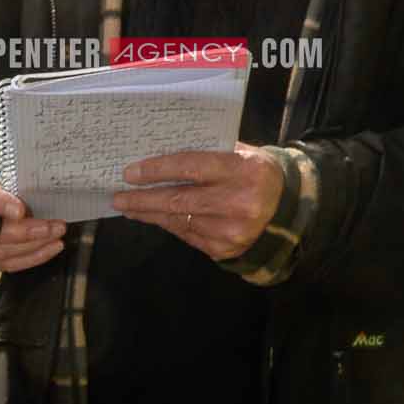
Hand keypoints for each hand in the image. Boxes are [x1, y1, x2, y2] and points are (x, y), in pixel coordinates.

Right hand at [0, 146, 66, 271]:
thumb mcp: (11, 154)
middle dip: (21, 233)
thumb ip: (24, 163)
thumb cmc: (5, 166)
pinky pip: (5, 262)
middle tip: (51, 228)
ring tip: (56, 235)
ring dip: (31, 246)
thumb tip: (56, 167)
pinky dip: (31, 258)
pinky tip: (49, 248)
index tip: (21, 210)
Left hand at [112, 144, 284, 259]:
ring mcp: (229, 230)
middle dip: (143, 199)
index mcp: (242, 170)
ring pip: (178, 220)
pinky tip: (153, 217)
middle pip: (178, 200)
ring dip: (149, 214)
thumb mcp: (242, 154)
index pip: (191, 167)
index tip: (131, 173)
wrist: (285, 211)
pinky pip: (186, 234)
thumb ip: (209, 153)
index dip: (158, 170)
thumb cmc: (257, 174)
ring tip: (129, 207)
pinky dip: (168, 224)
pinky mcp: (222, 249)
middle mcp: (237, 202)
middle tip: (118, 197)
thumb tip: (161, 154)